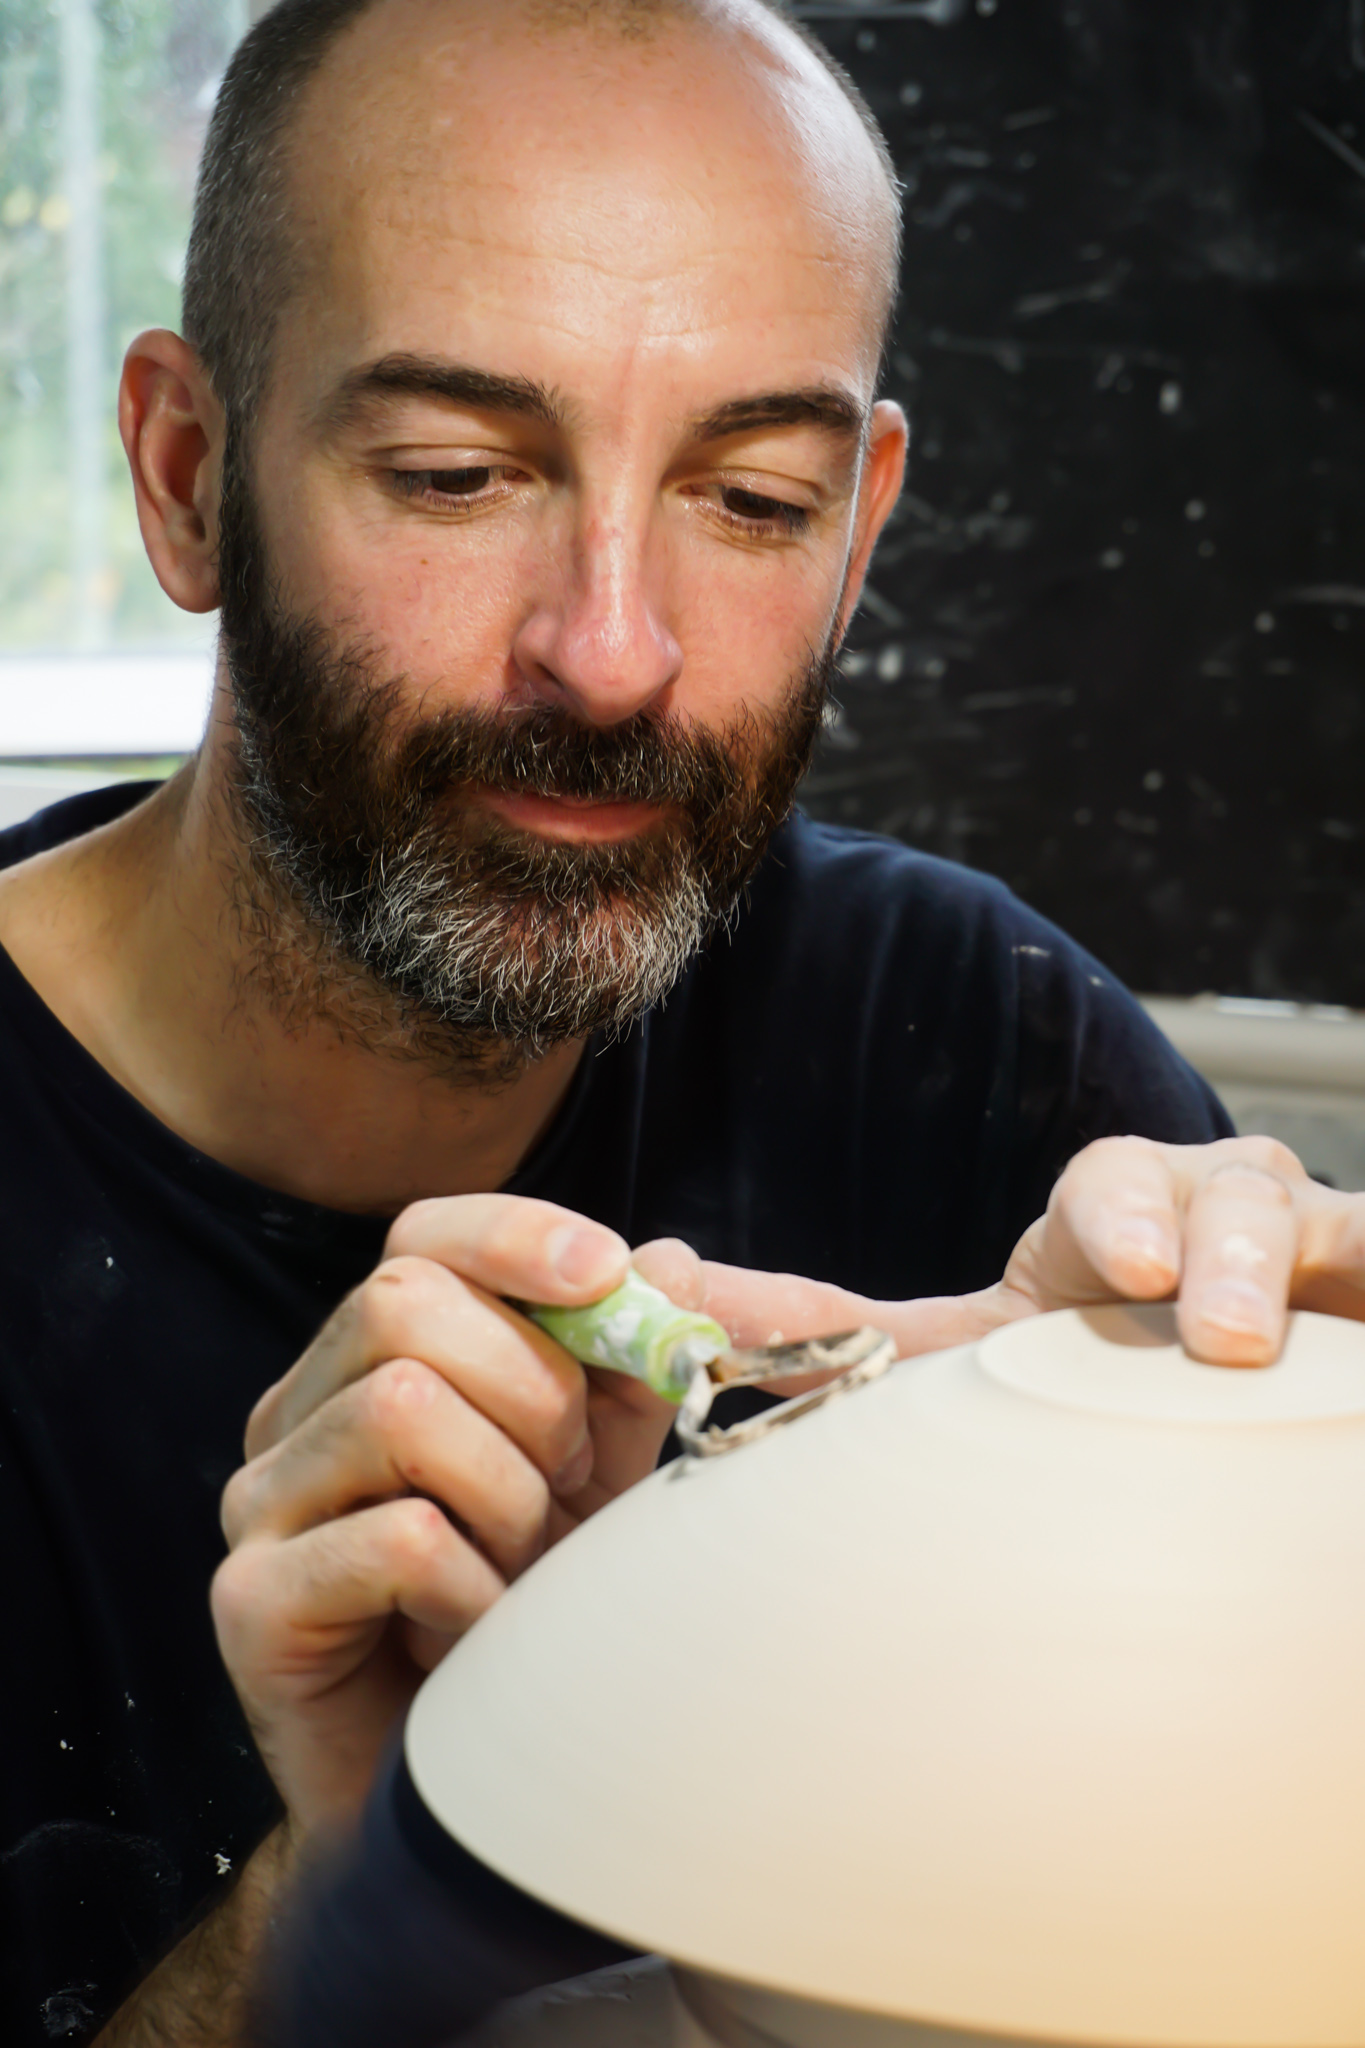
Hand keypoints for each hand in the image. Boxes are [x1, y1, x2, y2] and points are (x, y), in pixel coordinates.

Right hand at [212, 1196, 674, 1839]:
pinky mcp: (250, 1601)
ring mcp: (262, 1503)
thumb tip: (677, 1262)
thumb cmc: (534, 1612)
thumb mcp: (606, 1472)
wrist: (464, 1802)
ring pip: (399, 1404)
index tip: (608, 1274)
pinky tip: (477, 1633)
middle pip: (405, 1303)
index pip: (422, 1237)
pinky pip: (396, 1537)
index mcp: (375, 1357)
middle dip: (530, 1391)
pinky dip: (473, 1586)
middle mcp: (298, 1410)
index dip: (515, 1236)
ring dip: (505, 1494)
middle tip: (563, 1488)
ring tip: (519, 1568)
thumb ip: (636, 1369)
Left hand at [637, 1136, 1364, 1374]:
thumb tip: (670, 1291)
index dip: (1115, 1215)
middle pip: (1228, 1190)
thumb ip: (834, 1333)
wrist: (1211, 1408)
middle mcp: (1212, 1215)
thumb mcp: (967, 1351)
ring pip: (1311, 1224)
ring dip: (1289, 1273)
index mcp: (1110, 1221)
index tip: (1117, 1269)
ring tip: (1265, 1347)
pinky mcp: (1364, 1288)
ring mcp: (1304, 1252)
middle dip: (1221, 1240)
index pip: (1108, 1192)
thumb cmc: (1079, 1372)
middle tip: (1211, 1322)